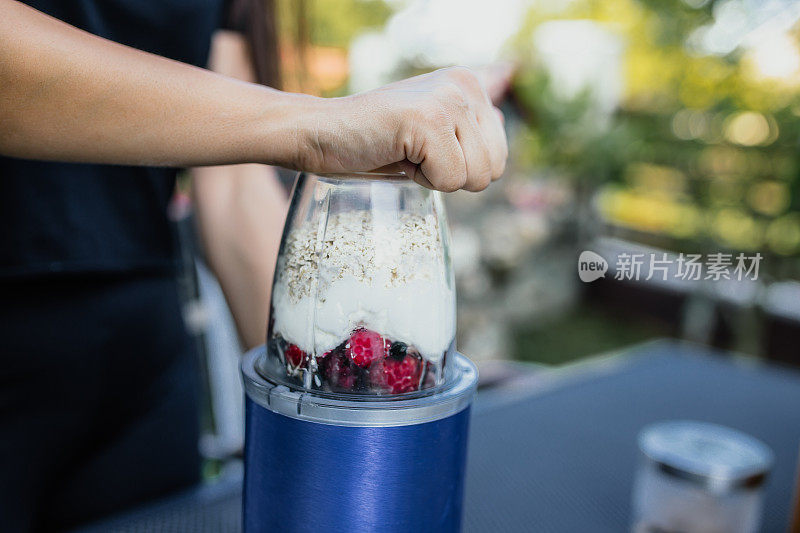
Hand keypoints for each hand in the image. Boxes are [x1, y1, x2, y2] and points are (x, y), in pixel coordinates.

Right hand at [300, 67, 507, 191]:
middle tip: (416, 154)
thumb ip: (467, 129)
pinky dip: (420, 181)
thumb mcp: (431, 130)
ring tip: (406, 152)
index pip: (500, 155)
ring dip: (436, 178)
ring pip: (476, 177)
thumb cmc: (374, 140)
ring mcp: (449, 100)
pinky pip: (450, 180)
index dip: (461, 168)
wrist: (320, 134)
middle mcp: (465, 85)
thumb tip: (501, 130)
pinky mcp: (430, 120)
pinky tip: (397, 155)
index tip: (426, 149)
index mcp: (470, 84)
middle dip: (453, 176)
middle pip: (494, 168)